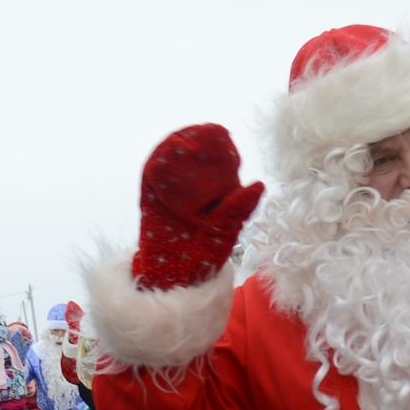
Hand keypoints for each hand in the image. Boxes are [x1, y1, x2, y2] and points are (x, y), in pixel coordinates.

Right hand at [132, 124, 263, 290]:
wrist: (174, 277)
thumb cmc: (204, 255)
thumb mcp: (225, 230)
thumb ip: (238, 208)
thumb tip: (259, 183)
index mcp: (212, 195)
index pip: (216, 164)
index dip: (218, 149)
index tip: (223, 135)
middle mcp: (190, 190)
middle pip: (193, 159)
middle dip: (199, 144)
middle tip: (207, 132)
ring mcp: (169, 193)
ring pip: (172, 164)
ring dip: (178, 147)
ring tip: (187, 136)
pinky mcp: (151, 200)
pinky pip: (152, 177)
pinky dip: (158, 163)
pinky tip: (166, 150)